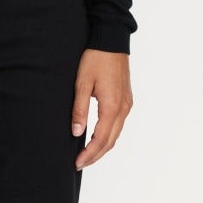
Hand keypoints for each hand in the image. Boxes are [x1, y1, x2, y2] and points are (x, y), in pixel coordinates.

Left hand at [71, 49, 132, 169]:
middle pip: (111, 141)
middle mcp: (123, 109)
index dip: (89, 154)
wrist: (111, 40)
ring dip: (102, 146)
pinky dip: (108, 135)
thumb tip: (76, 132)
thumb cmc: (95, 59)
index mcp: (112, 107)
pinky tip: (98, 136)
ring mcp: (127, 104)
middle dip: (95, 155)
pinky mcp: (127, 99)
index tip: (77, 162)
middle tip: (80, 163)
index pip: (101, 139)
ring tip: (87, 154)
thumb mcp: (82, 83)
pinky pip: (118, 124)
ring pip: (116, 134)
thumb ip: (79, 109)